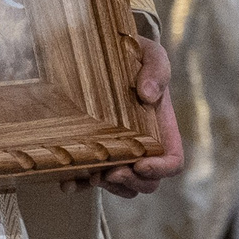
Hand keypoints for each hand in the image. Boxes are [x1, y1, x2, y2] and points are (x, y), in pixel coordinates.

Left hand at [73, 35, 184, 197]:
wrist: (106, 52)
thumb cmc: (135, 55)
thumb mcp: (151, 54)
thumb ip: (157, 70)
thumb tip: (148, 94)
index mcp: (162, 129)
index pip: (172, 162)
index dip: (160, 169)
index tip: (140, 163)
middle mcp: (144, 146)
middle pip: (147, 182)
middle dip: (130, 182)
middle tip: (111, 173)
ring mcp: (121, 152)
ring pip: (122, 186)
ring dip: (108, 187)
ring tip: (91, 174)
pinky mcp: (97, 151)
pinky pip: (90, 178)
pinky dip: (80, 185)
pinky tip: (67, 183)